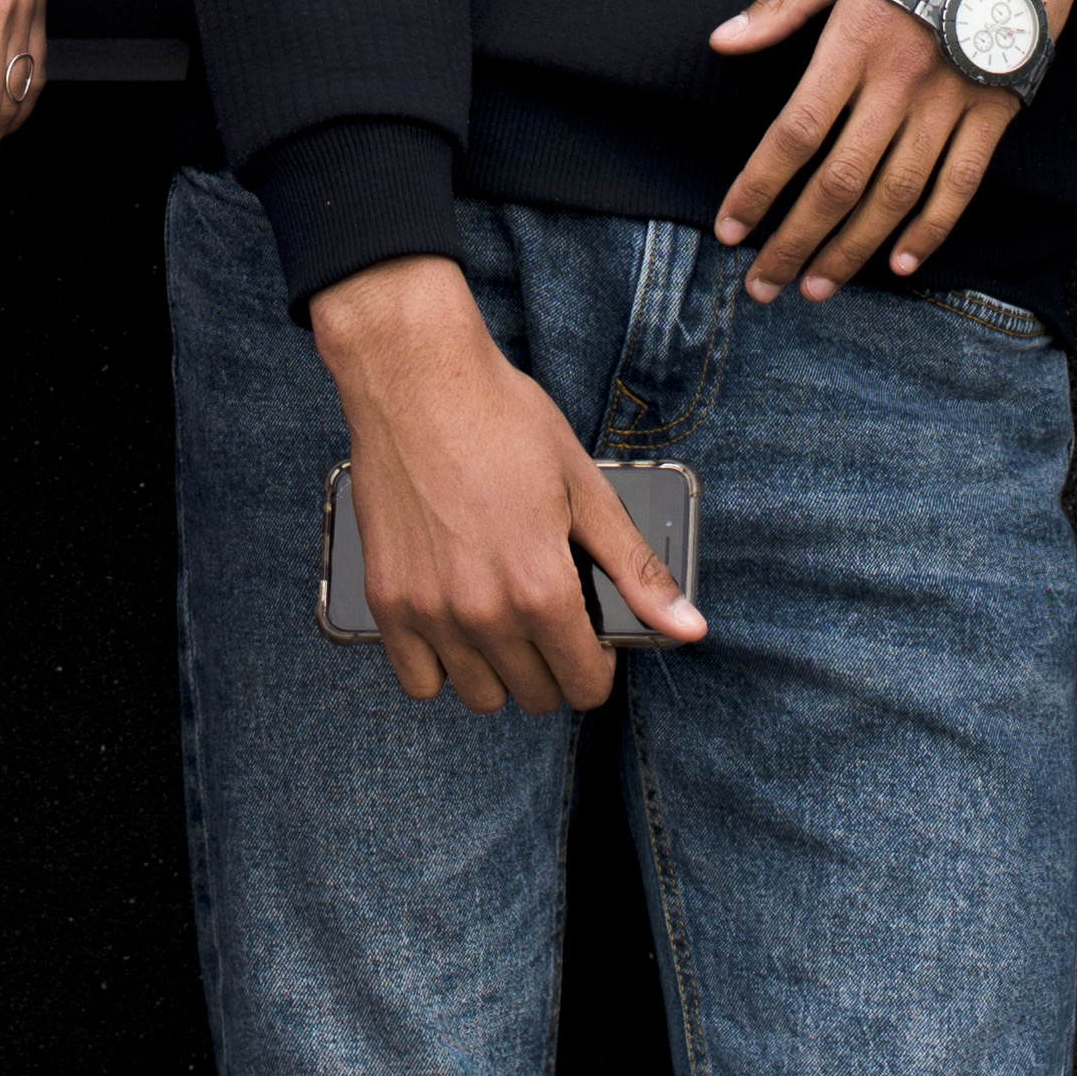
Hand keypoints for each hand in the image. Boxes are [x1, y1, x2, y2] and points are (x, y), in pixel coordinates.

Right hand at [307, 254, 701, 710]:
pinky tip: (454, 625)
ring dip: (499, 671)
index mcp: (543, 588)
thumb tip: (689, 628)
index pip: (584, 685)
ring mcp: (430, 611)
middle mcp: (484, 613)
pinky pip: (418, 680)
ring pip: (480, 696)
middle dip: (554, 667)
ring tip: (503, 621)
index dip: (598, 666)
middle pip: (535, 695)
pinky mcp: (387, 600)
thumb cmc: (504, 422)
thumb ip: (636, 569)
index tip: (591, 639)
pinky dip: (439, 664)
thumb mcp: (586, 489)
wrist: (415, 378)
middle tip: (549, 618)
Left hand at [703, 0, 1076, 298]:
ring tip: (818, 286)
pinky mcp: (1003, 102)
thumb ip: (790, 0)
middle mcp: (906, 74)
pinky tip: (901, 262)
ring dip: (854, 247)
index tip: (730, 228)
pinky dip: (932, 228)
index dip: (758, 188)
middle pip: (840, 179)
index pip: (795, 132)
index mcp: (861, 32)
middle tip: (763, 285)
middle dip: (795, 239)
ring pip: (898, 194)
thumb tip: (724, 40)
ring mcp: (960, 94)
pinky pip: (963, 182)